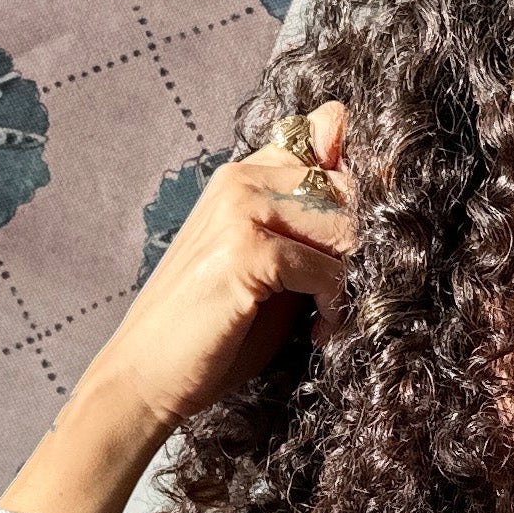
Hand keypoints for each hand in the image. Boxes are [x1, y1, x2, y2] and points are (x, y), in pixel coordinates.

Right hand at [91, 100, 358, 431]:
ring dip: (352, 278)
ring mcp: (240, 211)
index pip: (327, 137)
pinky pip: (328, 270)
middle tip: (343, 294)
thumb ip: (312, 230)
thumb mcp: (272, 267)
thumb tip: (369, 201)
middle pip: (348, 189)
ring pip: (344, 226)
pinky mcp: (245, 252)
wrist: (144, 374)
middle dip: (361, 247)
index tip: (352, 248)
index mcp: (243, 173)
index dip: (356, 196)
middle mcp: (240, 179)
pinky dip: (336, 307)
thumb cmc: (212, 326)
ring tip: (329, 315)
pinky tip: (319, 331)